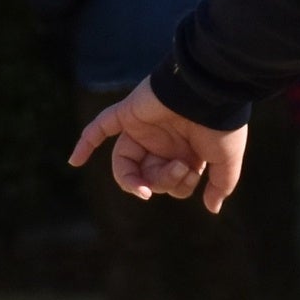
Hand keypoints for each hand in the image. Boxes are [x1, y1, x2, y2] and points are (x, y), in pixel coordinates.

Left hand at [71, 78, 248, 212]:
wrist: (212, 90)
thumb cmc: (222, 125)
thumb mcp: (226, 162)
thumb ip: (220, 185)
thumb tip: (212, 209)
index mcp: (185, 152)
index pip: (171, 183)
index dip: (179, 186)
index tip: (192, 171)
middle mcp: (162, 142)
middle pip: (148, 177)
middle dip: (163, 180)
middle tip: (179, 166)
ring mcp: (143, 128)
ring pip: (125, 163)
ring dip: (133, 179)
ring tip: (142, 189)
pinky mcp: (129, 113)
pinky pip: (100, 127)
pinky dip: (87, 142)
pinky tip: (74, 162)